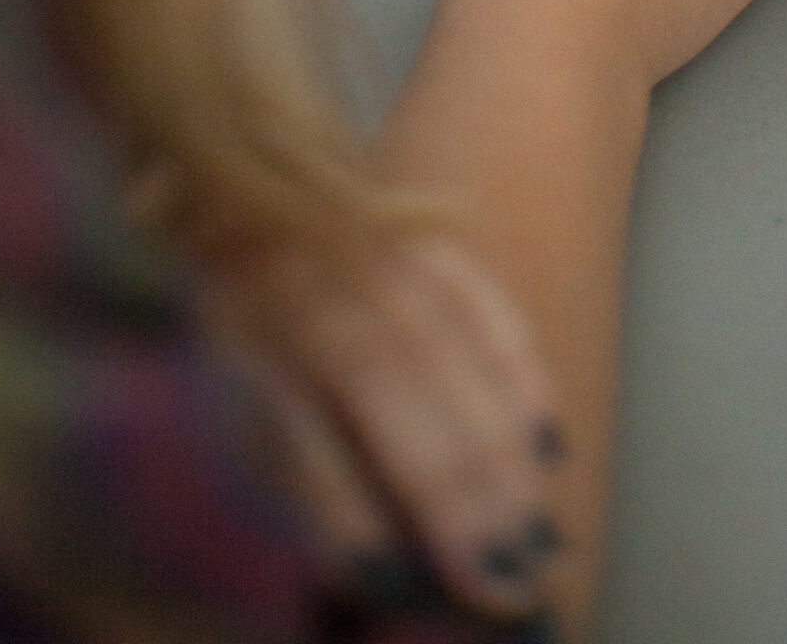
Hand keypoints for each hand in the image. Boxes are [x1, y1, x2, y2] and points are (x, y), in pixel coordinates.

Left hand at [210, 230, 566, 622]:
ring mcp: (368, 249)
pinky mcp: (420, 231)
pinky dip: (518, 369)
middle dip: (446, 481)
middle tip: (501, 569)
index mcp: (244, 342)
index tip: (381, 574)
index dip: (337, 504)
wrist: (245, 211)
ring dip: (494, 441)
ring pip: (436, 339)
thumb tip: (383, 569)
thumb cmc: (255, 354)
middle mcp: (305, 286)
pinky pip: (477, 296)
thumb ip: (307, 482)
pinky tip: (546, 440)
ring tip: (531, 526)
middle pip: (378, 378)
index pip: (294, 425)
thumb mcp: (239, 422)